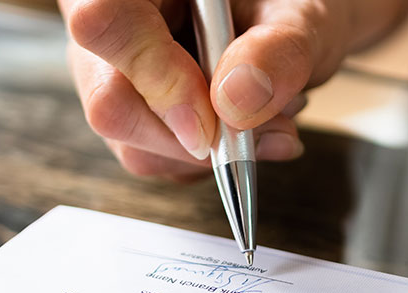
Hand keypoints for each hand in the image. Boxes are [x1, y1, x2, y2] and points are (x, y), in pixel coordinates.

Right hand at [57, 0, 406, 178]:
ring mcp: (119, 76)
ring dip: (213, 154)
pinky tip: (241, 130)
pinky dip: (211, 162)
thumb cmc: (288, 9)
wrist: (290, 32)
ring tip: (265, 119)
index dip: (158, 80)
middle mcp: (118, 26)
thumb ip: (276, 54)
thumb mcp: (302, 20)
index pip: (105, 22)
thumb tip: (234, 106)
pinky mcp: (139, 118)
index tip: (216, 119)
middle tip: (263, 127)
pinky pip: (157, 162)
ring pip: (134, 147)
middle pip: (111, 104)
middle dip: (197, 137)